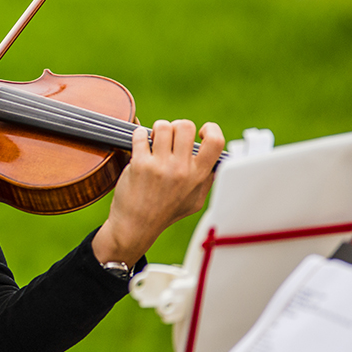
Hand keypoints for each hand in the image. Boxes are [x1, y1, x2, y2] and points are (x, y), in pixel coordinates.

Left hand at [92, 120, 223, 265]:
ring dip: (157, 129)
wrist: (136, 226)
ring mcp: (160, 166)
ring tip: (154, 139)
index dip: (210, 129)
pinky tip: (141, 143)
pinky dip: (140, 135)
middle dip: (177, 127)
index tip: (200, 132)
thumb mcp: (195, 201)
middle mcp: (181, 169)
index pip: (216, 142)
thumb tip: (215, 160)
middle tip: (171, 137)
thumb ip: (206, 180)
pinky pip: (141, 135)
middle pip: (185, 126)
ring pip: (163, 126)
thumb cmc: (165, 212)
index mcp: (198, 176)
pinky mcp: (139, 164)